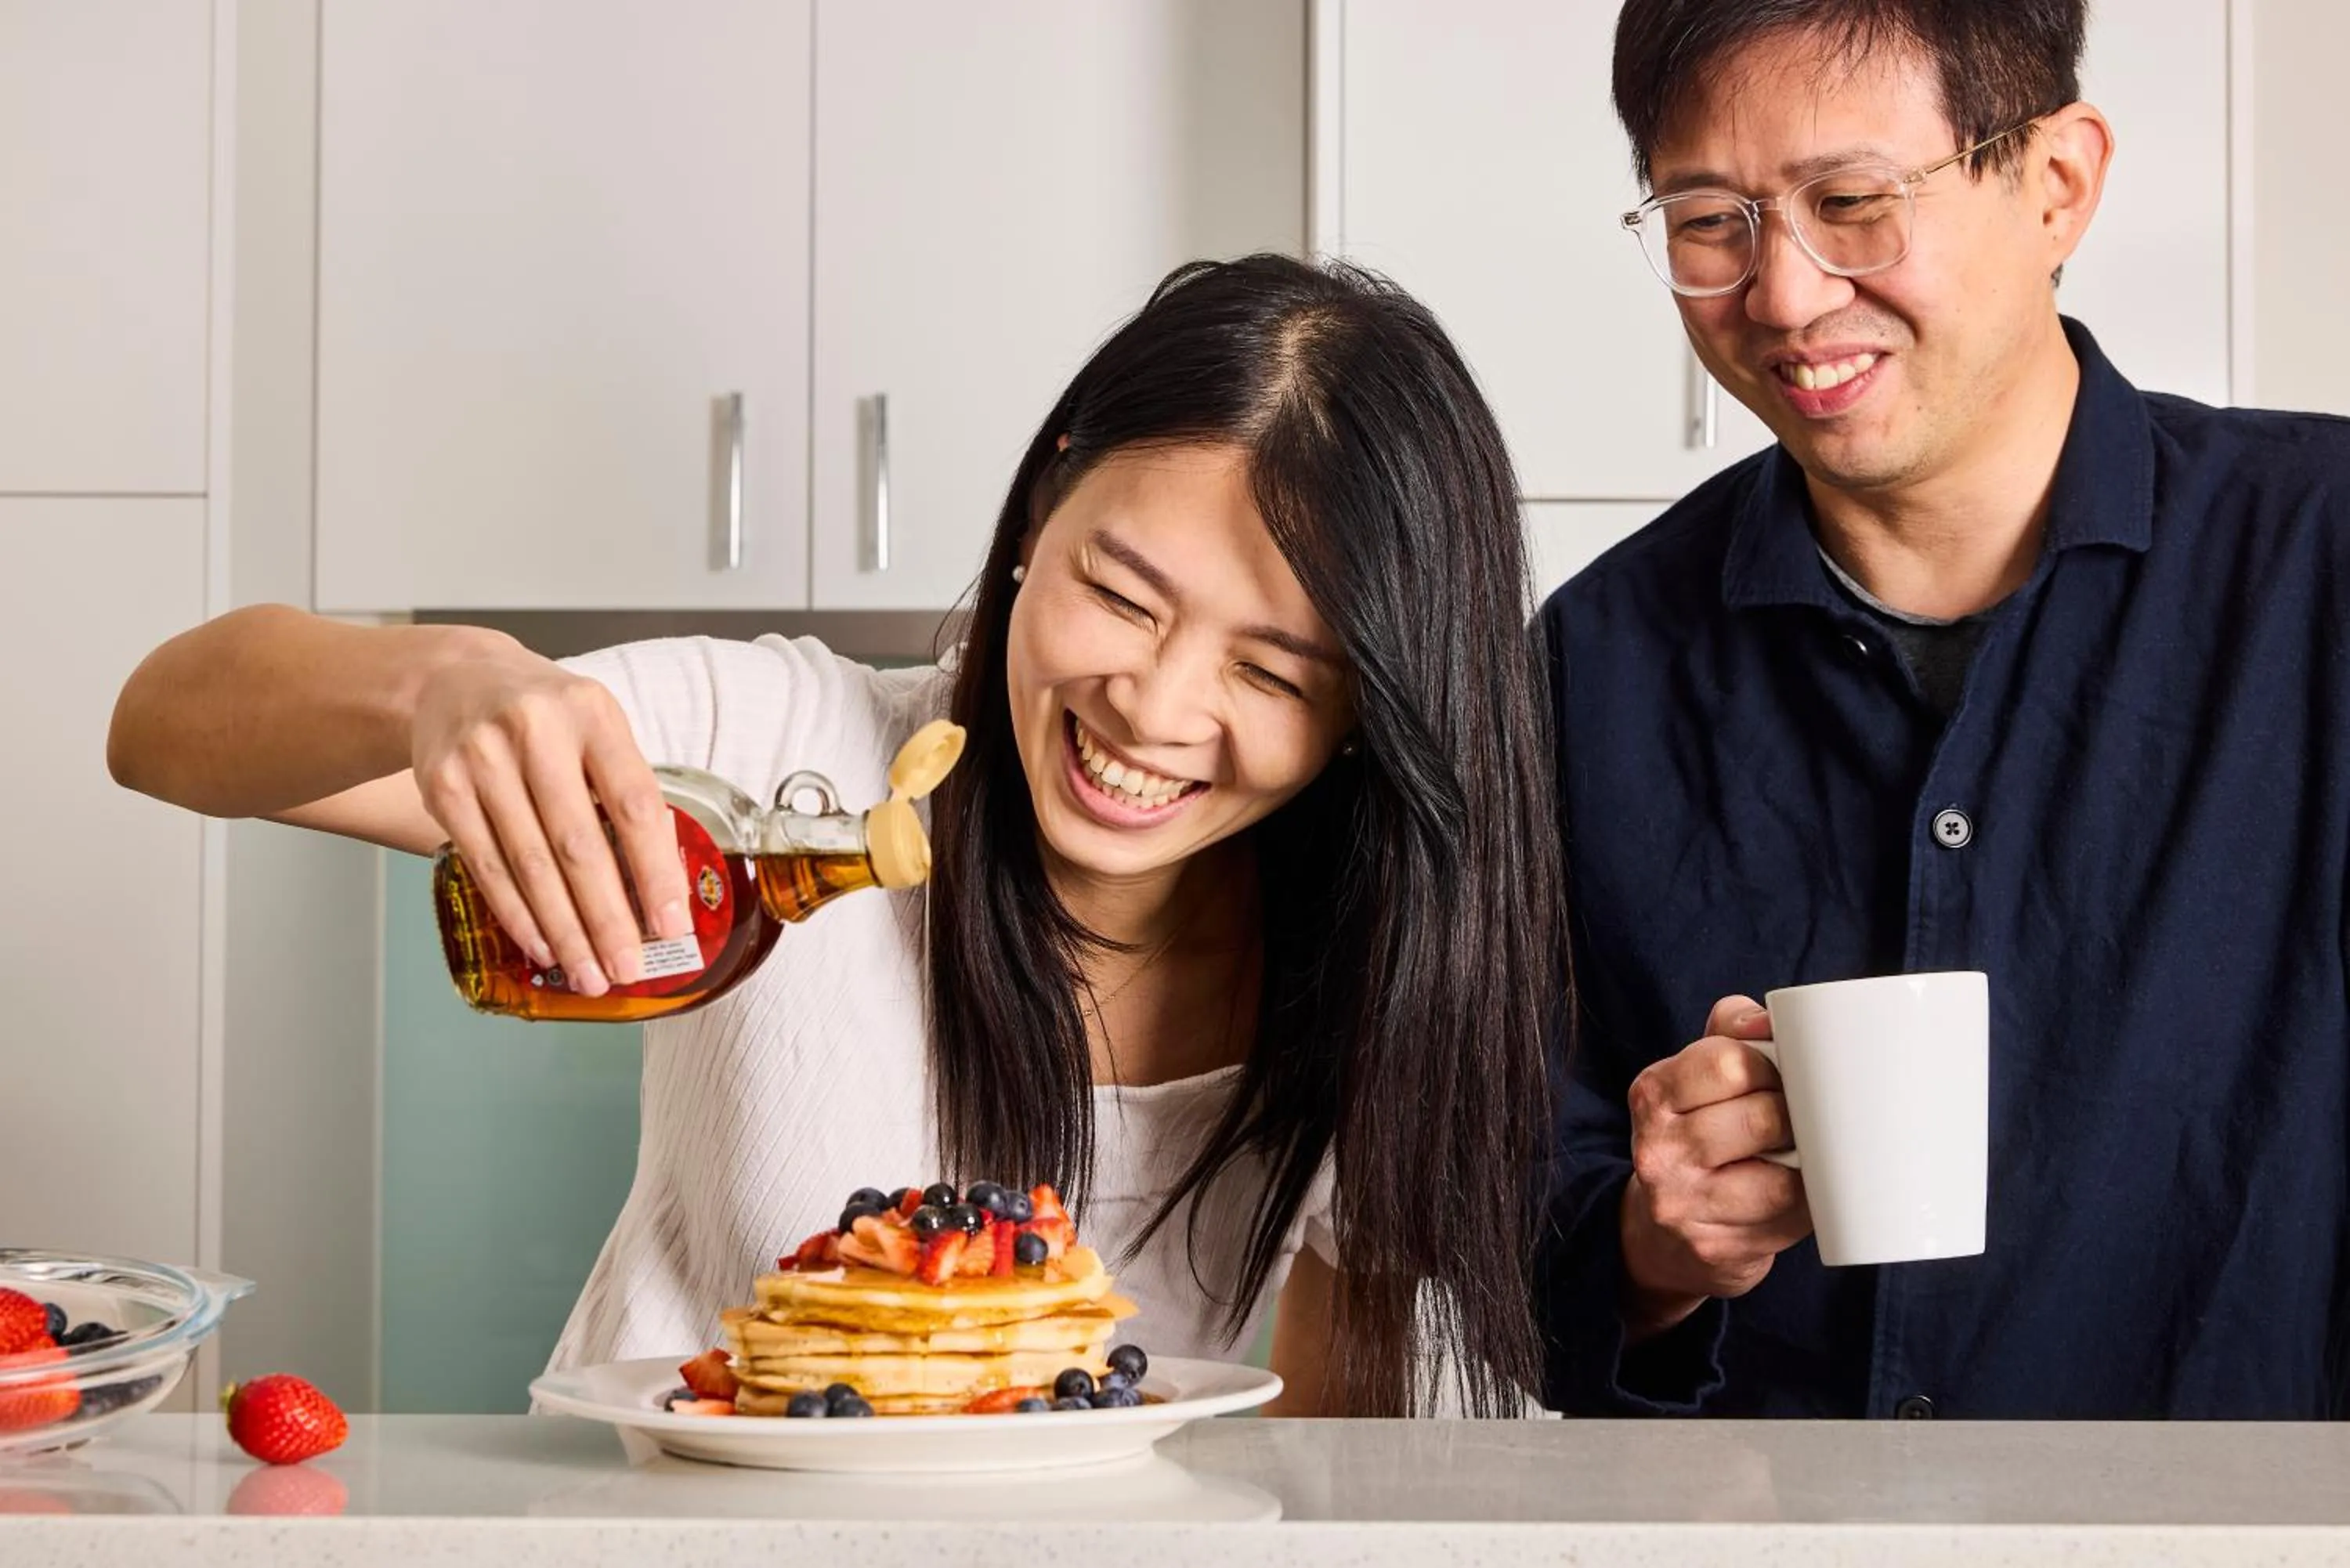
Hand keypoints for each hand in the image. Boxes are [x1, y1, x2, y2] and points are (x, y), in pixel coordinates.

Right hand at [409, 647, 689, 994]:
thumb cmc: (546, 716)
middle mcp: (536, 733)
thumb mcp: (596, 727)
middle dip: (606, 918)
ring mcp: (482, 760)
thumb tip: (661, 883)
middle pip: (577, 845)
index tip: (671, 925)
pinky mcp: (444, 788)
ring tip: (588, 973)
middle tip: (627, 969)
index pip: (632, 804)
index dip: (654, 871)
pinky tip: (542, 945)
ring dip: (563, 929)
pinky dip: (517, 913)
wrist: (455, 680)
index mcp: (592, 714)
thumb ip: (626, 789)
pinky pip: (486, 866)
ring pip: (530, 865)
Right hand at [1618, 994, 1811, 1338]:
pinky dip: (1807, 1202)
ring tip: (1797, 1155)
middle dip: (1795, 1115)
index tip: (1777, 1077)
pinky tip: (1796, 1191)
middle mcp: (1657, 1151)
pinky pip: (1790, 1218)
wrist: (1664, 1230)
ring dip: (1804, 1163)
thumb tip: (1773, 1019)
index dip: (1771, 1066)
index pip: (1728, 1062)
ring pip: (1782, 1177)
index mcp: (1652, 1094)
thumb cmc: (1697, 1133)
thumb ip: (1732, 1031)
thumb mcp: (1696, 1074)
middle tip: (1796, 1118)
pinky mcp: (1716, 1248)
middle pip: (1763, 1117)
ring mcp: (1684, 1206)